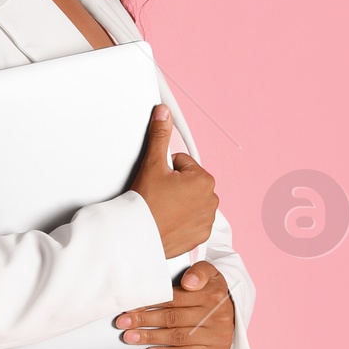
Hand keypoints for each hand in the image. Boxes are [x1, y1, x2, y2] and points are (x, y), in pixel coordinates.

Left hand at [114, 262, 234, 348]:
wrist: (234, 314)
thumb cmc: (213, 292)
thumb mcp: (211, 274)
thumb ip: (198, 272)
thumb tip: (188, 282)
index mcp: (212, 293)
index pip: (175, 298)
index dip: (151, 303)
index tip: (131, 306)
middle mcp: (215, 314)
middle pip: (173, 318)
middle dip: (144, 321)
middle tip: (123, 323)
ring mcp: (216, 334)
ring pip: (178, 337)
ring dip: (151, 338)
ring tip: (130, 337)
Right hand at [128, 105, 217, 257]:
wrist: (137, 236)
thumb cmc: (146, 203)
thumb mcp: (153, 164)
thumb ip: (160, 135)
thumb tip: (163, 112)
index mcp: (204, 179)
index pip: (183, 164)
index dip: (166, 170)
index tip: (158, 182)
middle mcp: (211, 200)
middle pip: (189, 183)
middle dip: (175, 186)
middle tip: (159, 196)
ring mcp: (207, 220)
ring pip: (190, 201)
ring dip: (179, 203)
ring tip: (162, 209)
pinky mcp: (200, 236)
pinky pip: (192, 221)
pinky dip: (182, 221)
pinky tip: (168, 221)